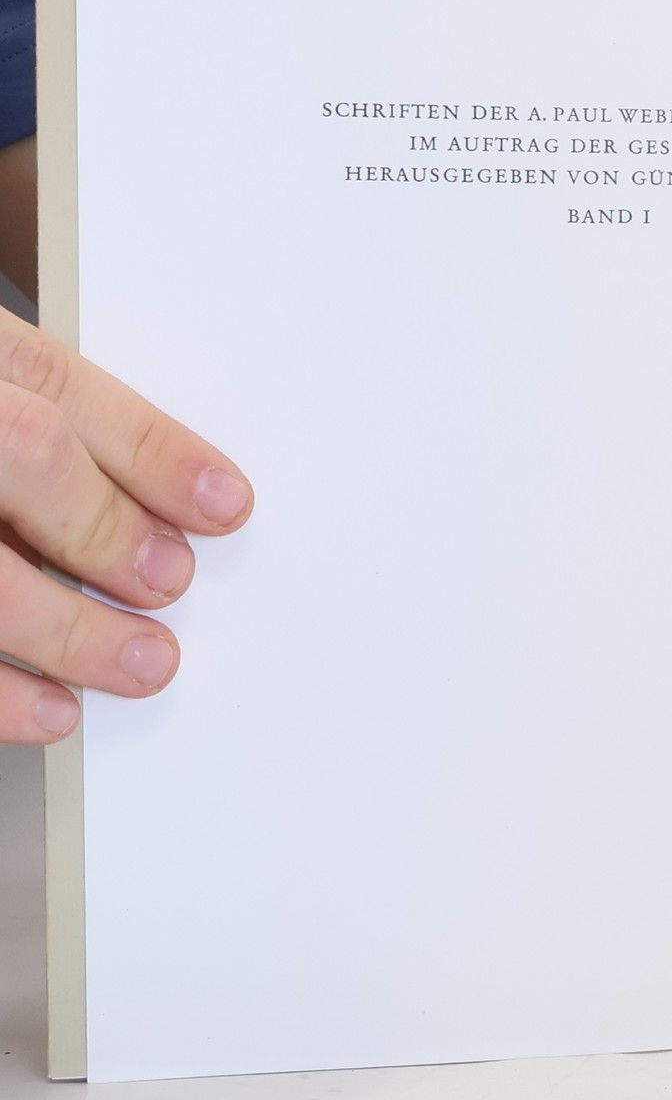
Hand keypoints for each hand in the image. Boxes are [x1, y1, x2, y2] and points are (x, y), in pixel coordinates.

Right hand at [0, 306, 251, 743]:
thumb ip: (21, 418)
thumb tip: (160, 503)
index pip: (50, 387)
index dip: (150, 449)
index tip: (223, 504)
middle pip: (18, 451)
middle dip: (105, 530)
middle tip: (167, 586)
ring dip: (63, 628)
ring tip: (139, 664)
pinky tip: (41, 712)